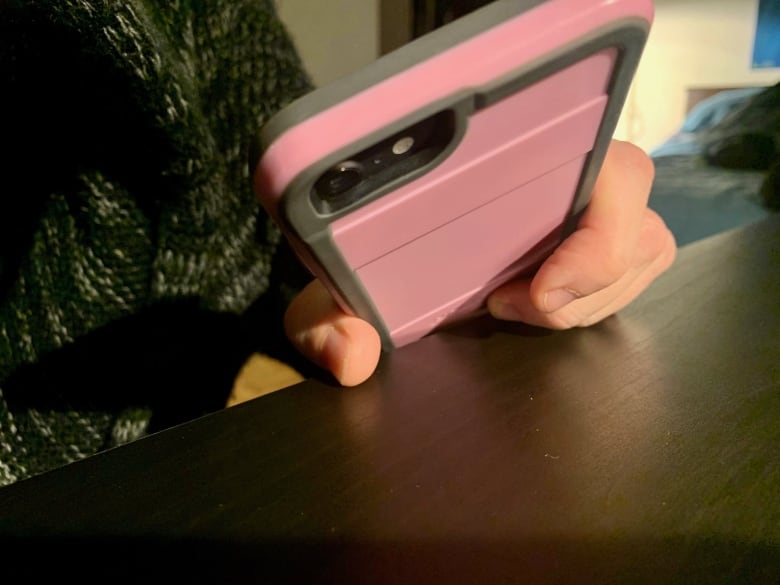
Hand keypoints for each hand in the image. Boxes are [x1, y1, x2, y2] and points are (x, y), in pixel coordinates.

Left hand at [284, 139, 675, 385]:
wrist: (374, 253)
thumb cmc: (362, 255)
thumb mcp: (332, 284)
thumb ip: (324, 320)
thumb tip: (354, 356)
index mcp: (518, 160)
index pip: (617, 173)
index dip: (600, 238)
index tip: (530, 292)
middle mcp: (567, 179)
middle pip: (642, 226)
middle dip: (589, 285)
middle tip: (513, 305)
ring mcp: (586, 211)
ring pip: (647, 251)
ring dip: (594, 298)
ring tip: (522, 304)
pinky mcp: (593, 243)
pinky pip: (633, 271)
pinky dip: (597, 300)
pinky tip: (542, 304)